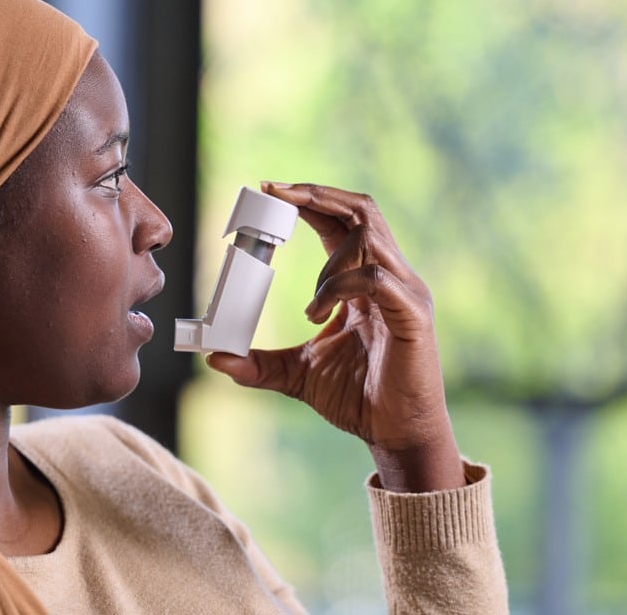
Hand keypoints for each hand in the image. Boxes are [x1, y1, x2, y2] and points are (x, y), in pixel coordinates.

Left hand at [206, 182, 465, 491]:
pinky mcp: (413, 316)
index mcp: (367, 280)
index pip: (343, 220)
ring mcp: (406, 293)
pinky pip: (375, 278)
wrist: (396, 436)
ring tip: (311, 303)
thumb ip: (259, 363)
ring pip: (368, 237)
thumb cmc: (358, 398)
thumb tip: (213, 357)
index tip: (268, 191)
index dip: (309, 199)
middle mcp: (391, 276)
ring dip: (327, 258)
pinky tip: (319, 313)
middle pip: (362, 209)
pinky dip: (340, 286)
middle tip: (275, 194)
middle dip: (317, 195)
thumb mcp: (297, 374)